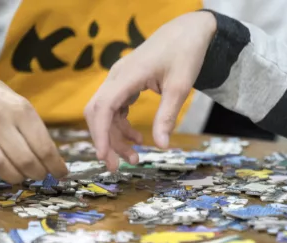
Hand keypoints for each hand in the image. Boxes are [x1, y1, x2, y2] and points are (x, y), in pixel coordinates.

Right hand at [0, 71, 66, 182]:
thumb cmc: (0, 101)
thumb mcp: (23, 108)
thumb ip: (36, 133)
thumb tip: (51, 162)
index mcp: (21, 112)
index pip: (44, 148)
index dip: (55, 166)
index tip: (61, 174)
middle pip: (24, 160)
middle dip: (37, 174)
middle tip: (39, 175)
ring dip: (14, 176)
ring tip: (19, 174)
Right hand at [84, 12, 216, 170]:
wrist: (188, 31)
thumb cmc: (185, 54)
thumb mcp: (180, 87)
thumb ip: (167, 116)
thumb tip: (161, 147)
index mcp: (127, 75)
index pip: (103, 108)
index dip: (101, 134)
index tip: (104, 157)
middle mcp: (117, 77)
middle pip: (98, 113)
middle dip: (105, 141)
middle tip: (116, 167)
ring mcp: (120, 79)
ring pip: (106, 113)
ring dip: (116, 137)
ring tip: (134, 158)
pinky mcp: (126, 83)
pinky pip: (116, 108)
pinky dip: (123, 126)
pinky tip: (137, 138)